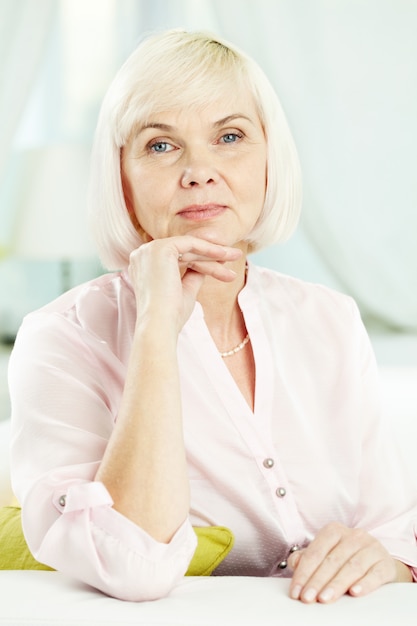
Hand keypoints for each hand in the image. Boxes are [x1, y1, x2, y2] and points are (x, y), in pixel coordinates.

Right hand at [129, 236, 241, 331]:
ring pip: (189, 247)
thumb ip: (192, 276)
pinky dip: (208, 249)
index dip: (202, 261)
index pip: (178, 258)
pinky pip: (190, 244)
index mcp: (144, 266)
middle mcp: (142, 254)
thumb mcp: (184, 291)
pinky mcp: (160, 248)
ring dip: (214, 253)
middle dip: (212, 256)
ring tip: (237, 256)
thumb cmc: (170, 316)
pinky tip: (225, 255)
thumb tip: (205, 267)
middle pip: (185, 252)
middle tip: (235, 257)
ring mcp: (149, 250)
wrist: (160, 325)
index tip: (223, 266)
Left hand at [288, 522, 404, 602]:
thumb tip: (295, 563)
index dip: (304, 573)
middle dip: (317, 581)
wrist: (379, 563)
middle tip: (307, 598)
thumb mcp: (326, 555)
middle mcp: (354, 535)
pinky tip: (354, 593)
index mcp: (334, 531)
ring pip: (352, 567)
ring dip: (337, 584)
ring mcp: (371, 548)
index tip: (296, 592)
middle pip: (332, 560)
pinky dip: (365, 584)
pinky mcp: (385, 563)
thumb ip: (307, 558)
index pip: (315, 552)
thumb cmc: (346, 558)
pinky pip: (375, 573)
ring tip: (325, 599)